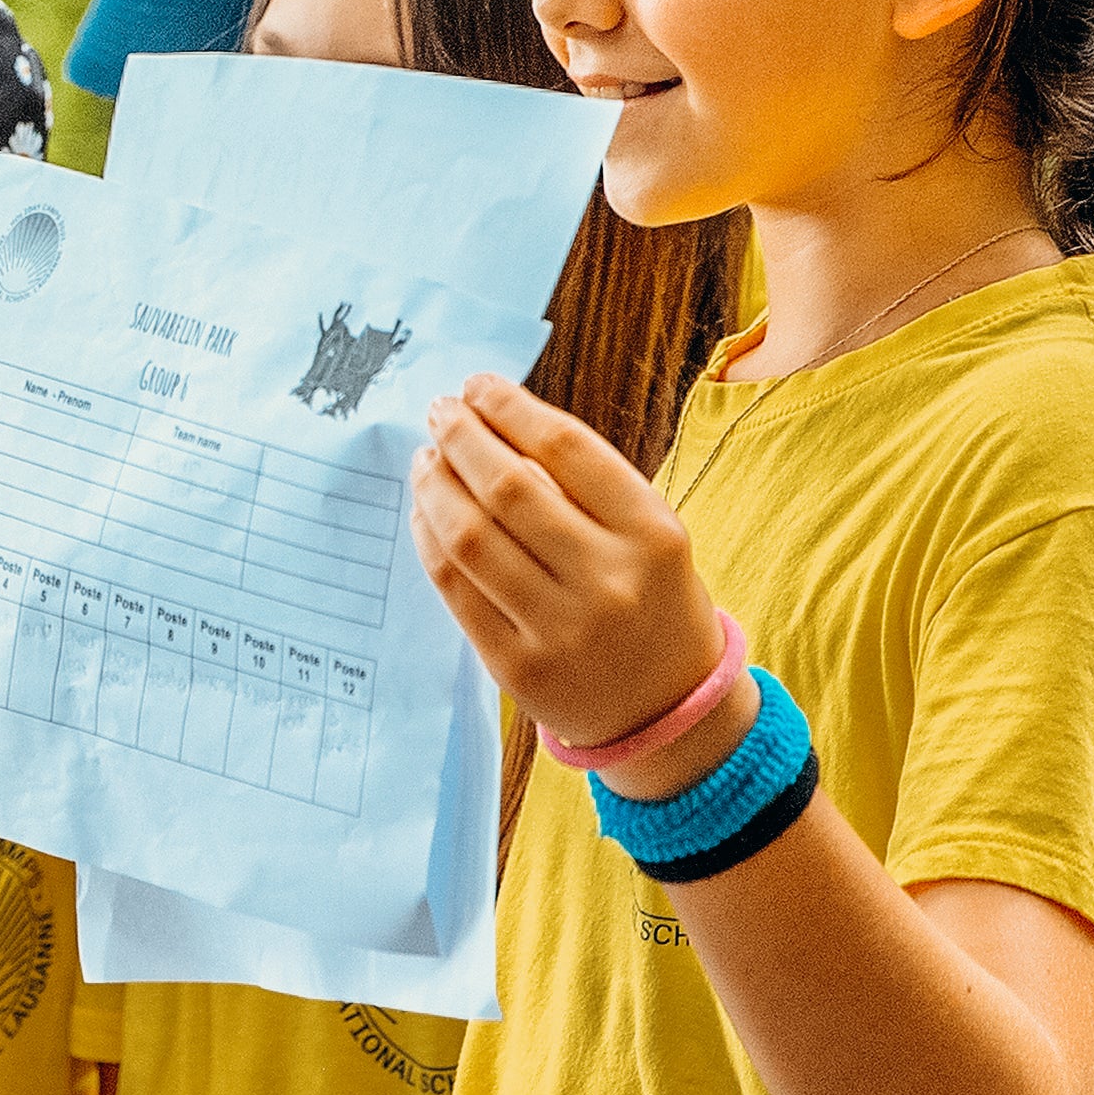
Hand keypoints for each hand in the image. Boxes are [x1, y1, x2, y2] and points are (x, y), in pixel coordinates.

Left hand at [411, 374, 727, 762]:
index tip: (478, 385)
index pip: (567, 448)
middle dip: (463, 437)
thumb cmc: (651, 599)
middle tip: (440, 411)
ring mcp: (561, 630)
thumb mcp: (649, 534)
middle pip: (510, 487)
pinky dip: (431, 540)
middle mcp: (609, 580)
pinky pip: (456, 590)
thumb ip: (586, 485)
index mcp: (652, 533)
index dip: (511, 408)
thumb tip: (492, 424)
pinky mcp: (519, 669)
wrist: (668, 709)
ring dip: (436, 485)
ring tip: (426, 458)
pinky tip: (425, 513)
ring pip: (472, 538)